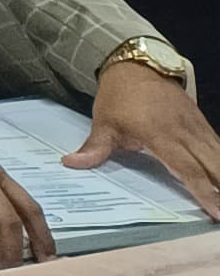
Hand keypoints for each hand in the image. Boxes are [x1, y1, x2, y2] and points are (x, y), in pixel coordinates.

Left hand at [73, 58, 219, 217]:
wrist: (136, 64)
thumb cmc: (118, 96)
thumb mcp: (104, 122)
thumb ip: (94, 147)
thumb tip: (71, 163)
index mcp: (161, 135)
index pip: (188, 169)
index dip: (204, 191)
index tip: (216, 211)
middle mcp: (185, 133)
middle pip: (212, 166)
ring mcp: (196, 127)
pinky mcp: (201, 123)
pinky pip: (218, 146)